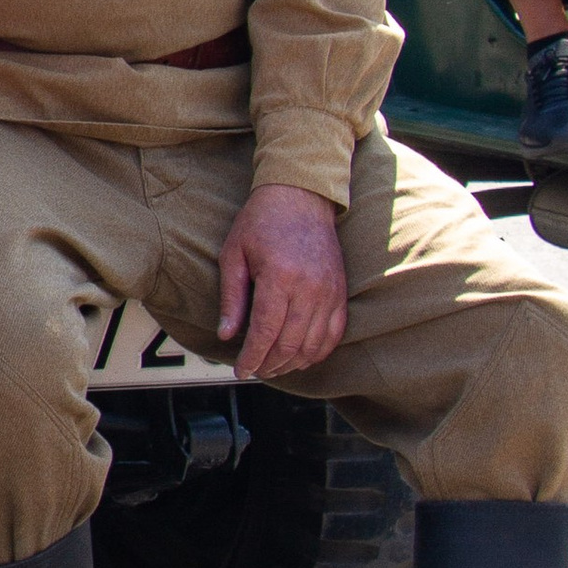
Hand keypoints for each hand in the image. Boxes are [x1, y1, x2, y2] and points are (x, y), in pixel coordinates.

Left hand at [213, 184, 348, 383]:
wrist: (300, 197)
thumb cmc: (261, 222)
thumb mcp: (234, 255)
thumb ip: (231, 298)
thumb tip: (227, 335)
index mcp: (280, 276)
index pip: (266, 332)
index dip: (253, 357)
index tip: (242, 370)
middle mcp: (309, 287)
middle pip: (290, 343)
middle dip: (270, 364)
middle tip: (255, 370)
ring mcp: (330, 291)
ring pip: (313, 344)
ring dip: (292, 362)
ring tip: (274, 367)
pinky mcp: (340, 292)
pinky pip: (335, 333)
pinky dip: (318, 352)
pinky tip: (301, 358)